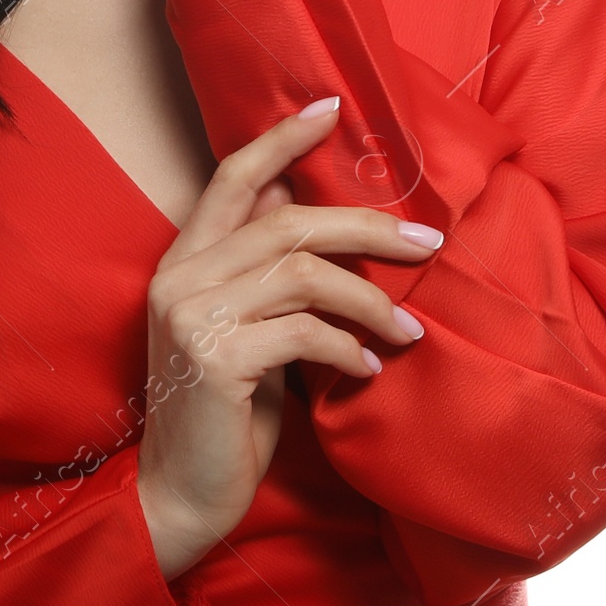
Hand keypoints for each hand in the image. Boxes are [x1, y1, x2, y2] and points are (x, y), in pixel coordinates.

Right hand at [136, 99, 441, 578]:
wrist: (177, 496)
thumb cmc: (222, 415)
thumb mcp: (243, 329)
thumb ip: (260, 269)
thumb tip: (294, 201)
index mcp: (183, 259)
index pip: (233, 176)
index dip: (282, 138)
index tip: (332, 108)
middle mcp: (180, 276)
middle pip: (289, 223)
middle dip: (367, 229)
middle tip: (428, 246)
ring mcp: (192, 315)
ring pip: (304, 275)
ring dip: (370, 301)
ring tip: (409, 329)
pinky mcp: (213, 358)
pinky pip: (303, 334)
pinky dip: (348, 348)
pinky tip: (369, 369)